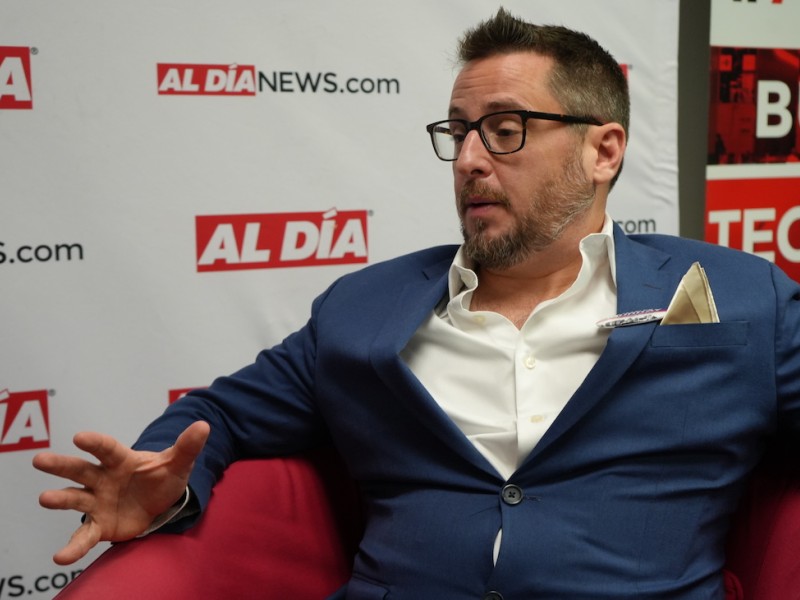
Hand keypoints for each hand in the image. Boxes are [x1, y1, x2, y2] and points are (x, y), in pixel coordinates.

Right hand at [32, 420, 209, 564]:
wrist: (160, 502)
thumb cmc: (163, 477)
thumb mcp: (178, 462)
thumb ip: (188, 446)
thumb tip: (204, 426)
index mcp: (122, 459)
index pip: (107, 448)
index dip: (95, 442)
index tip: (79, 437)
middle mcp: (103, 478)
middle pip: (80, 469)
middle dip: (60, 465)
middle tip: (39, 460)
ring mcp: (98, 501)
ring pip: (75, 498)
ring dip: (60, 499)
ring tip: (44, 498)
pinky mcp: (99, 525)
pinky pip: (84, 536)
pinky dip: (73, 547)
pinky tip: (60, 557)